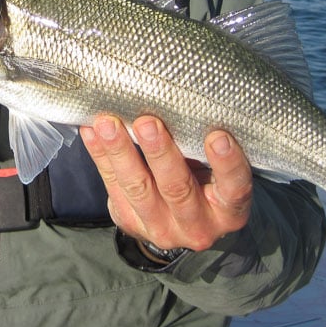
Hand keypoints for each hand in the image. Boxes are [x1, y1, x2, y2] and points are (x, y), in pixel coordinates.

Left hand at [81, 115, 252, 251]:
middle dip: (160, 153)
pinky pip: (112, 186)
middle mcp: (197, 224)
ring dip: (120, 152)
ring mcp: (162, 228)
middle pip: (177, 188)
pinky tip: (91, 131)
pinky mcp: (130, 222)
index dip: (227, 164)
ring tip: (107, 124)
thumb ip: (204, 147)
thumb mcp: (217, 172)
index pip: (234, 188)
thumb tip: (180, 97)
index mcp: (228, 211)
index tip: (218, 135)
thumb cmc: (207, 180)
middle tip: (147, 122)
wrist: (184, 223)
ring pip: (138, 189)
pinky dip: (100, 155)